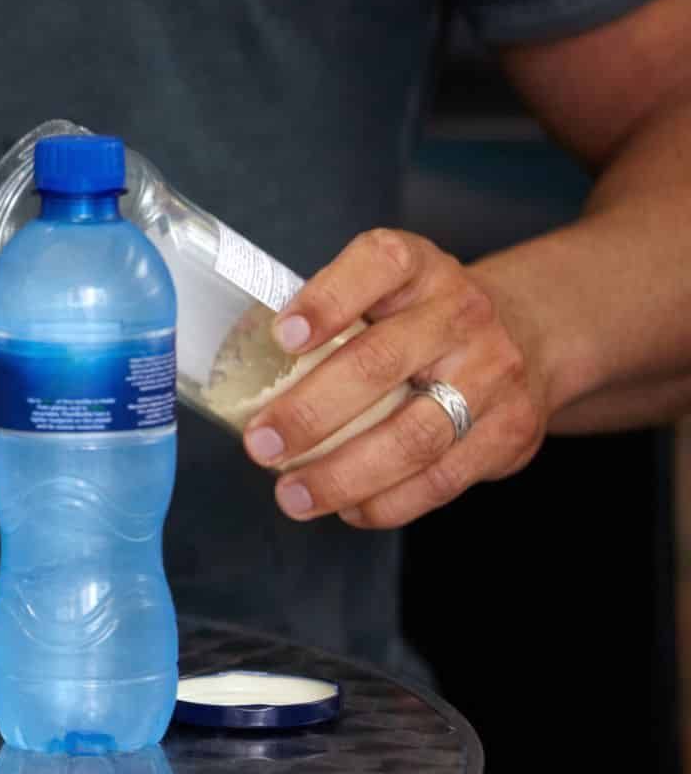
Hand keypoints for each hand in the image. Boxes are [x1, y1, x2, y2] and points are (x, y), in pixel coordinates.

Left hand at [240, 229, 548, 527]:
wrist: (528, 331)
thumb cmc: (420, 315)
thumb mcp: (383, 287)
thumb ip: (328, 314)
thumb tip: (244, 362)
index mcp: (417, 267)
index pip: (377, 265)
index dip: (327, 300)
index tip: (282, 336)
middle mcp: (459, 313)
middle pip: (379, 365)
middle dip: (310, 413)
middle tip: (259, 445)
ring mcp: (491, 373)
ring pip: (412, 436)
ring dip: (343, 475)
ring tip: (293, 494)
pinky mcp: (510, 431)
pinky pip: (442, 479)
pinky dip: (387, 502)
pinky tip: (348, 508)